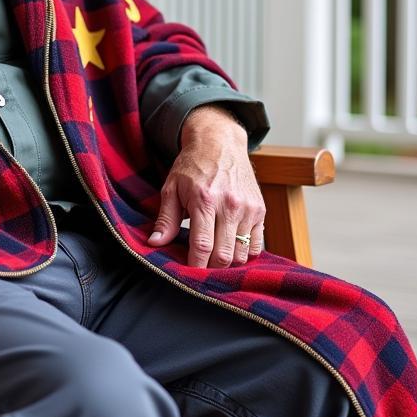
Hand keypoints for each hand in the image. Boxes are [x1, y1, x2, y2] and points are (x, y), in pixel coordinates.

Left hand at [147, 106, 264, 266]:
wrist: (219, 143)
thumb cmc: (192, 166)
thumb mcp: (171, 188)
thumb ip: (166, 219)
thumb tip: (155, 244)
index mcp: (204, 200)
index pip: (202, 245)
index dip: (195, 266)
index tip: (187, 273)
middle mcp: (230, 205)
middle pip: (224, 255)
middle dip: (211, 268)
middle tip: (200, 268)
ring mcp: (249, 209)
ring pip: (241, 254)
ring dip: (228, 262)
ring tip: (213, 258)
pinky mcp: (261, 210)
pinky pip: (256, 245)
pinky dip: (244, 253)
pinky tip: (230, 248)